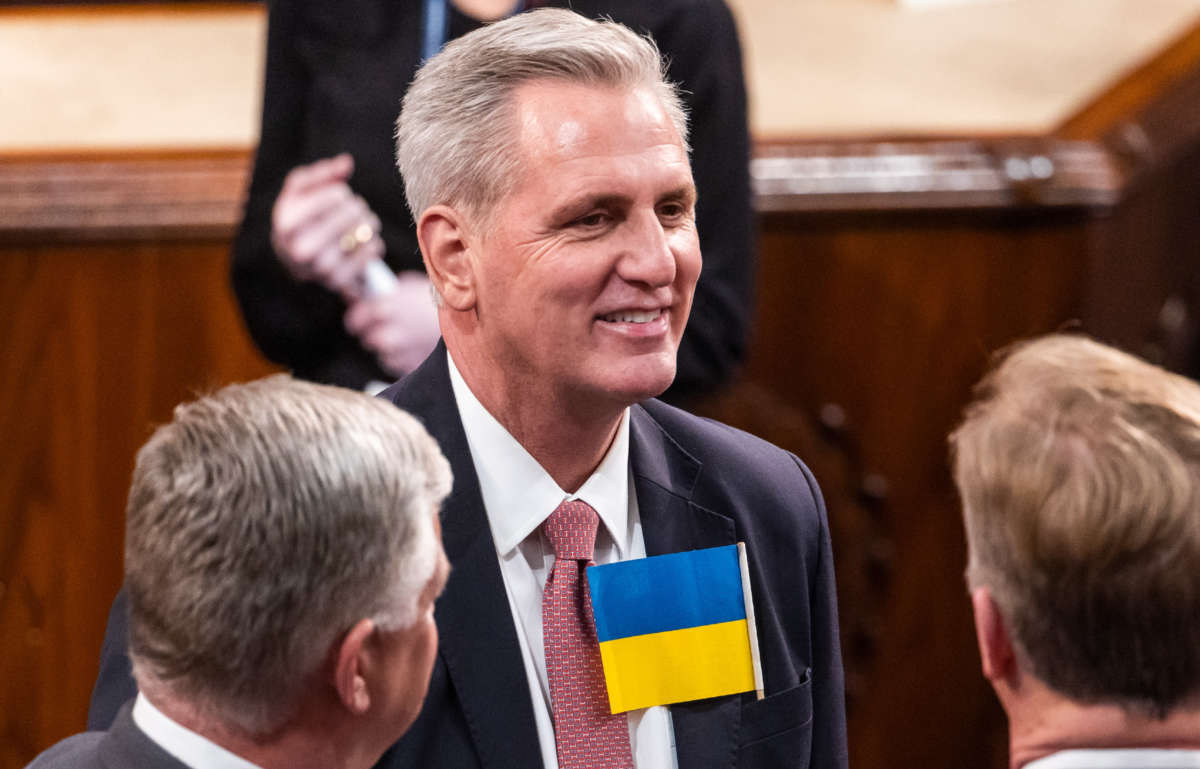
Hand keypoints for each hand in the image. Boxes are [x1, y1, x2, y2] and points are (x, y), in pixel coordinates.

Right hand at [270, 154, 384, 300]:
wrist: (293, 258)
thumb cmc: (298, 215)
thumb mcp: (299, 189)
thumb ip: (322, 173)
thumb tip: (347, 162)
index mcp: (288, 224)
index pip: (337, 196)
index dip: (341, 193)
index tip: (338, 196)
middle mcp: (303, 250)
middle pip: (352, 213)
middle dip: (356, 207)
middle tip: (353, 209)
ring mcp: (322, 268)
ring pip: (364, 232)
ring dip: (368, 223)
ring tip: (361, 222)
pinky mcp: (340, 281)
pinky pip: (372, 251)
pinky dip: (374, 242)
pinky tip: (365, 240)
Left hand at [344, 271, 441, 376]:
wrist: (470, 320)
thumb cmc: (445, 300)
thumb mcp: (414, 286)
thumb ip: (391, 293)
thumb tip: (374, 295)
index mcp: (386, 306)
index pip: (356, 318)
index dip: (356, 320)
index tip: (358, 322)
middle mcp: (389, 331)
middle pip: (368, 339)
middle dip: (374, 334)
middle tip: (386, 328)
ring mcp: (401, 352)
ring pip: (384, 355)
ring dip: (391, 348)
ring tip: (407, 338)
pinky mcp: (413, 366)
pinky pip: (401, 365)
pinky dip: (405, 359)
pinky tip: (416, 348)